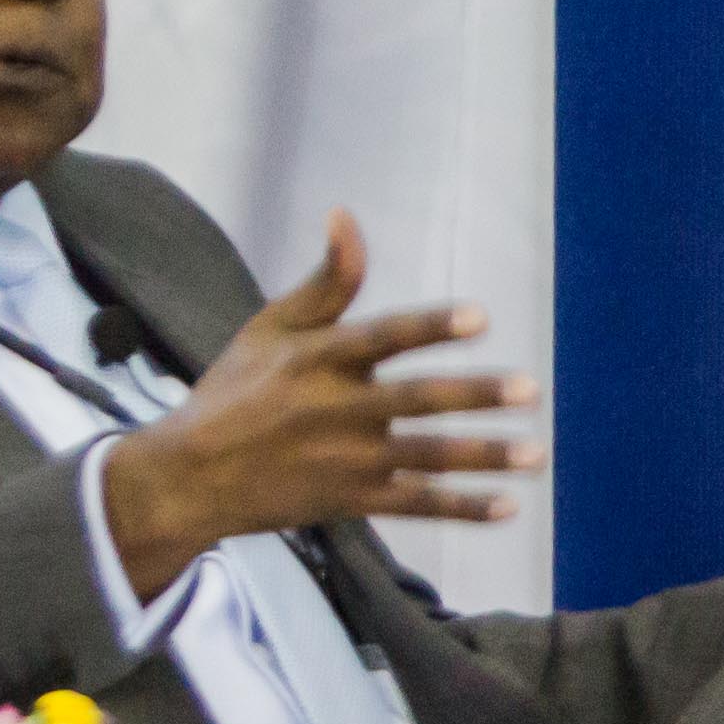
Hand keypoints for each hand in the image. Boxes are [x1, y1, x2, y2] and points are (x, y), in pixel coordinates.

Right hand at [101, 214, 535, 598]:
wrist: (187, 478)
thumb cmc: (235, 391)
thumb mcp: (270, 328)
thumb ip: (326, 281)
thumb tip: (345, 215)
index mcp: (317, 359)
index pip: (382, 337)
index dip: (430, 327)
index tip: (480, 318)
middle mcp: (334, 410)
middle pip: (416, 401)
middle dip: (474, 396)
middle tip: (529, 389)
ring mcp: (345, 460)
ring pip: (426, 457)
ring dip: (485, 457)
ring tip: (536, 453)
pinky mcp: (351, 500)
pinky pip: (415, 504)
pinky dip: (462, 508)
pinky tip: (509, 506)